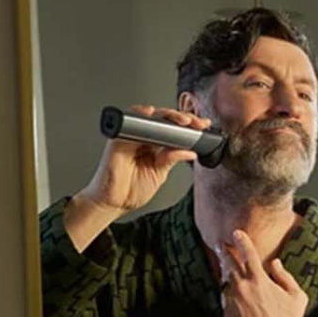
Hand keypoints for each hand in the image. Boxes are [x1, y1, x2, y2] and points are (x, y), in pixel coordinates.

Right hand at [82, 105, 211, 215]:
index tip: (203, 126)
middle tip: (195, 122)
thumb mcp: (159, 173)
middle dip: (181, 118)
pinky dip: (139, 115)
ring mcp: (130, 137)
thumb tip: (190, 151)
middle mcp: (142, 138)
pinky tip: (150, 113)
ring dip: (167, 115)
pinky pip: (128, 123)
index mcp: (154, 145)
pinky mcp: (118, 140)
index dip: (188, 126)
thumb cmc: (132, 189)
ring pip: (149, 117)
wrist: (114, 203)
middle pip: (162, 119)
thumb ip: (172, 159)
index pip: (172, 130)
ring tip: (182, 120)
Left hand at [217, 229, 309, 316]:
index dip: (241, 241)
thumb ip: (284, 277)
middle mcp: (242, 289)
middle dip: (226, 252)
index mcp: (260, 281)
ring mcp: (232, 303)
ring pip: (226, 282)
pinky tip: (234, 294)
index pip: (248, 254)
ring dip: (227, 273)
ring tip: (227, 268)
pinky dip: (229, 294)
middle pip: (229, 263)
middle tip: (222, 244)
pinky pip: (225, 300)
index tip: (236, 233)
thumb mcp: (297, 297)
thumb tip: (275, 264)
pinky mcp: (227, 316)